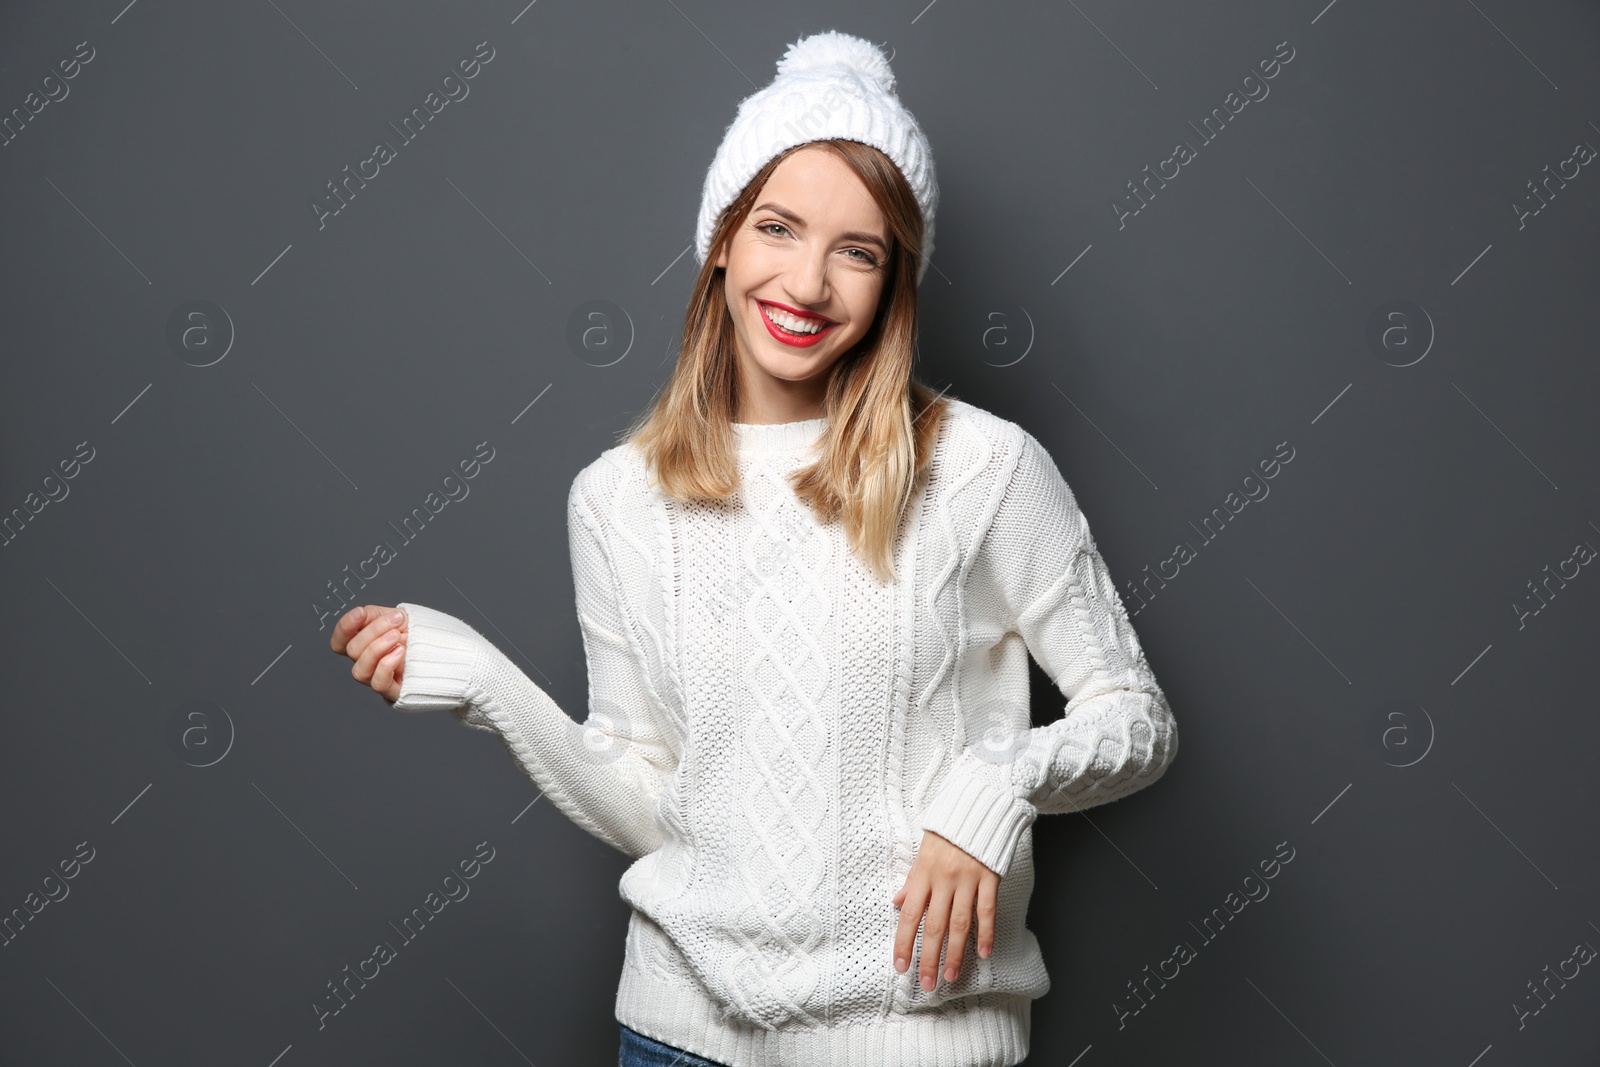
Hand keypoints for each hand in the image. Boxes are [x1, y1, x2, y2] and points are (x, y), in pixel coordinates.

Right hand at [329, 605, 407, 702]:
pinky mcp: (393, 691)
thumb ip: (372, 614)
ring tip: (397, 636)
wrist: (444, 647)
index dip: (344, 628)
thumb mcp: (393, 617)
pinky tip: (400, 651)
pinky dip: (386, 665)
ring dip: (377, 649)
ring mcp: (378, 678)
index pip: (339, 642)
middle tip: (396, 621)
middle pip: (352, 651)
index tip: (360, 613)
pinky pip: (378, 684)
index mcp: (363, 645)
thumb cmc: (416, 635)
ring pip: (359, 671)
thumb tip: (359, 614)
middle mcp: (367, 664)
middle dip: (374, 631)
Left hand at [892, 830, 999, 989]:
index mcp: (923, 873)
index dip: (904, 943)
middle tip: (927, 983)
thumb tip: (898, 903)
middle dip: (929, 958)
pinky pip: (987, 910)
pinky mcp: (989, 877)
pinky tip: (983, 953)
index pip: (909, 915)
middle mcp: (943, 879)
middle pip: (934, 926)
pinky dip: (986, 933)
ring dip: (955, 953)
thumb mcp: (923, 850)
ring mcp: (967, 879)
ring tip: (950, 975)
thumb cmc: (948, 829)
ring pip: (959, 923)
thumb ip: (912, 880)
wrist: (977, 805)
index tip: (901, 966)